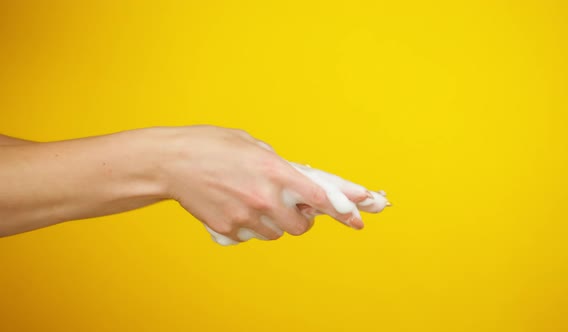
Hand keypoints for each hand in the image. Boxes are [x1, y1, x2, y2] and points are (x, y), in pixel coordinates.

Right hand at [161, 125, 372, 244]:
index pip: (319, 196)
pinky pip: (251, 235)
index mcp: (274, 171)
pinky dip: (250, 226)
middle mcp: (264, 197)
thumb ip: (276, 164)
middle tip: (290, 207)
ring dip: (275, 223)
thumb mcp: (251, 144)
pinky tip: (236, 206)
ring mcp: (245, 216)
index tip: (359, 216)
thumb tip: (294, 179)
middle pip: (301, 226)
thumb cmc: (210, 145)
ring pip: (276, 233)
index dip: (343, 208)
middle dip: (301, 219)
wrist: (170, 162)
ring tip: (255, 203)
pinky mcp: (228, 228)